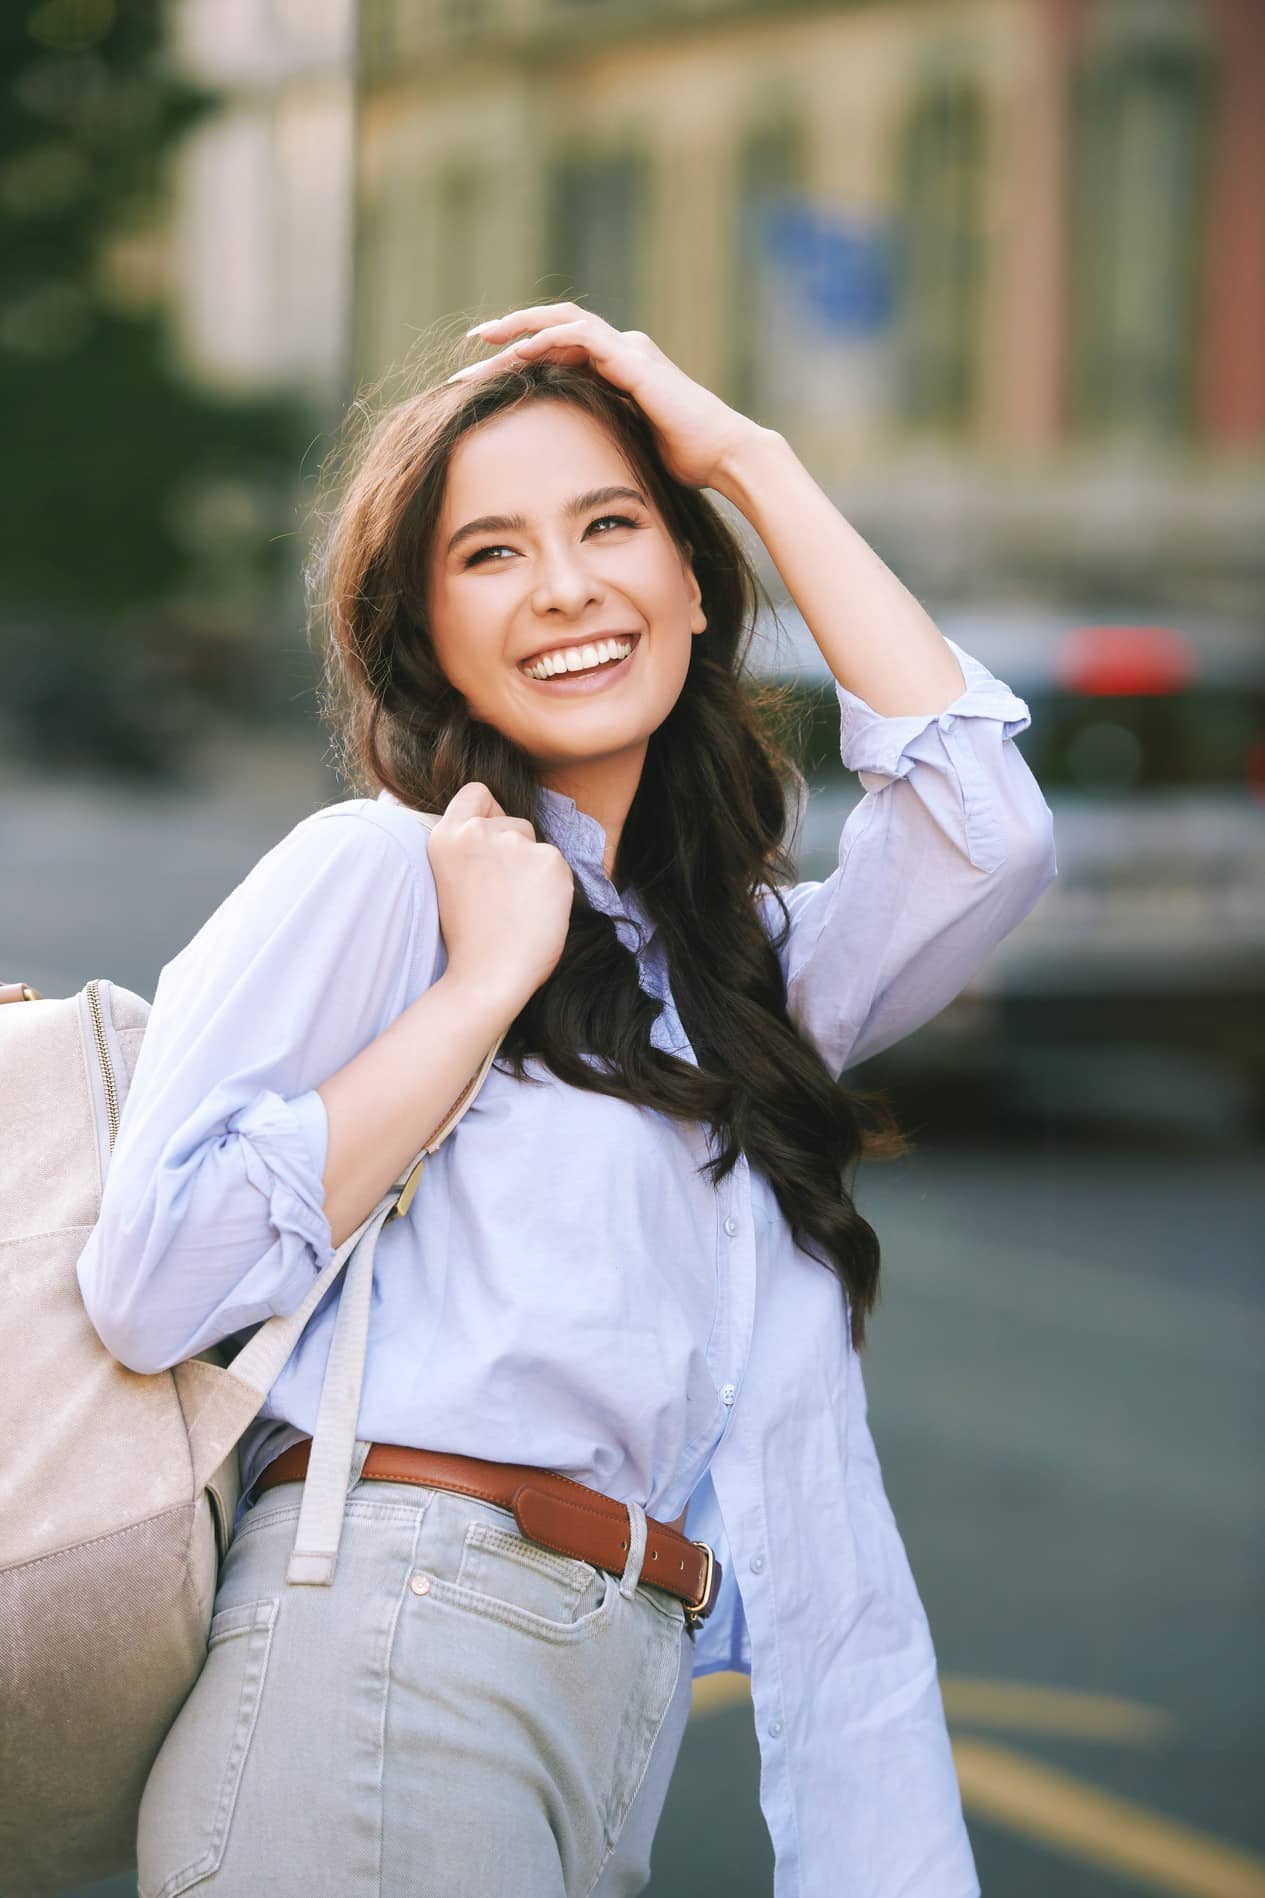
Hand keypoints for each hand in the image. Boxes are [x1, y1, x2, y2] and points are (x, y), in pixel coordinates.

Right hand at [427, 780, 574, 1013]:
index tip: (490, 842)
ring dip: (532, 869)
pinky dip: (552, 886)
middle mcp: (478, 832)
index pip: (475, 793)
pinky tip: (536, 911)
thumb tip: (502, 833)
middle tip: (501, 894)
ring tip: (517, 907)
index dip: (488, 814)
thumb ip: (471, 850)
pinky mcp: (548, 860)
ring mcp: (515, 843)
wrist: (488, 976)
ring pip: (536, 844)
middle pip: (512, 822)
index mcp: (446, 837)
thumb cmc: (470, 938)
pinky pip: (557, 866)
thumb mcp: (452, 879)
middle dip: (513, 849)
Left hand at [448, 301, 760, 490]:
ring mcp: (628, 350)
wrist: (722, 456)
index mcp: (614, 369)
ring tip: (483, 340)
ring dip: (519, 328)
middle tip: (468, 347)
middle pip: (551, 330)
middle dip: (507, 334)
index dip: (516, 359)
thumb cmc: (682, 461)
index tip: (479, 373)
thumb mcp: (625, 445)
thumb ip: (597, 436)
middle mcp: (619, 350)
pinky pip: (584, 336)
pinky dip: (551, 338)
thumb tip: (561, 461)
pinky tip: (521, 350)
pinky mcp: (634, 360)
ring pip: (562, 322)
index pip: (556, 351)